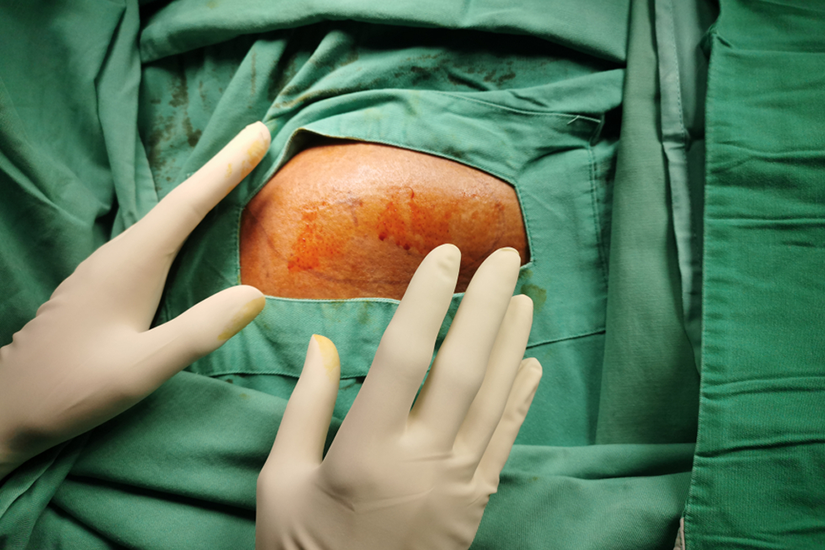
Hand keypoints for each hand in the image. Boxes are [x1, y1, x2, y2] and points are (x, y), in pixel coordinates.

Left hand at [0, 122, 271, 478]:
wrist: (5, 408)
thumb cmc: (71, 388)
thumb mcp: (141, 369)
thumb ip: (198, 331)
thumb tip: (256, 294)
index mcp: (131, 264)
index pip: (186, 205)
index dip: (225, 168)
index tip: (257, 133)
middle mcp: (118, 255)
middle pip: (178, 203)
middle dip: (220, 171)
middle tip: (259, 143)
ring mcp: (108, 269)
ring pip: (165, 220)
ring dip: (203, 195)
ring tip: (240, 178)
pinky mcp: (105, 285)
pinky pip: (156, 240)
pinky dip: (186, 223)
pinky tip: (196, 234)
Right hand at [256, 245, 542, 549]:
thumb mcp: (279, 482)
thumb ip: (305, 408)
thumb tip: (323, 344)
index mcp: (365, 451)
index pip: (403, 356)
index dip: (426, 299)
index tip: (444, 255)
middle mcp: (421, 460)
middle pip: (463, 367)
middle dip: (486, 305)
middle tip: (505, 256)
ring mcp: (457, 484)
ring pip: (494, 398)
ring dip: (512, 343)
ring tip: (525, 296)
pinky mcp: (475, 504)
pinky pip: (506, 442)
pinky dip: (521, 400)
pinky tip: (533, 366)